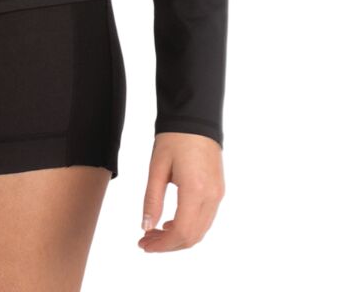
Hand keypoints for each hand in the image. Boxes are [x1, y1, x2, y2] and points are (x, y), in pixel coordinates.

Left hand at [138, 131, 224, 251]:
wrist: (195, 118)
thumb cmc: (174, 138)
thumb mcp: (157, 167)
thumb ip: (152, 199)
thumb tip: (146, 227)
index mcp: (195, 190)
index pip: (182, 232)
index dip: (162, 244)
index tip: (144, 244)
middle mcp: (211, 196)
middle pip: (192, 236)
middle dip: (168, 244)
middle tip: (146, 241)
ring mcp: (218, 194)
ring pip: (200, 231)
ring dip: (178, 237)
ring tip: (155, 233)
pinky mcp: (218, 190)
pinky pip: (205, 219)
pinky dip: (188, 227)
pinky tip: (171, 222)